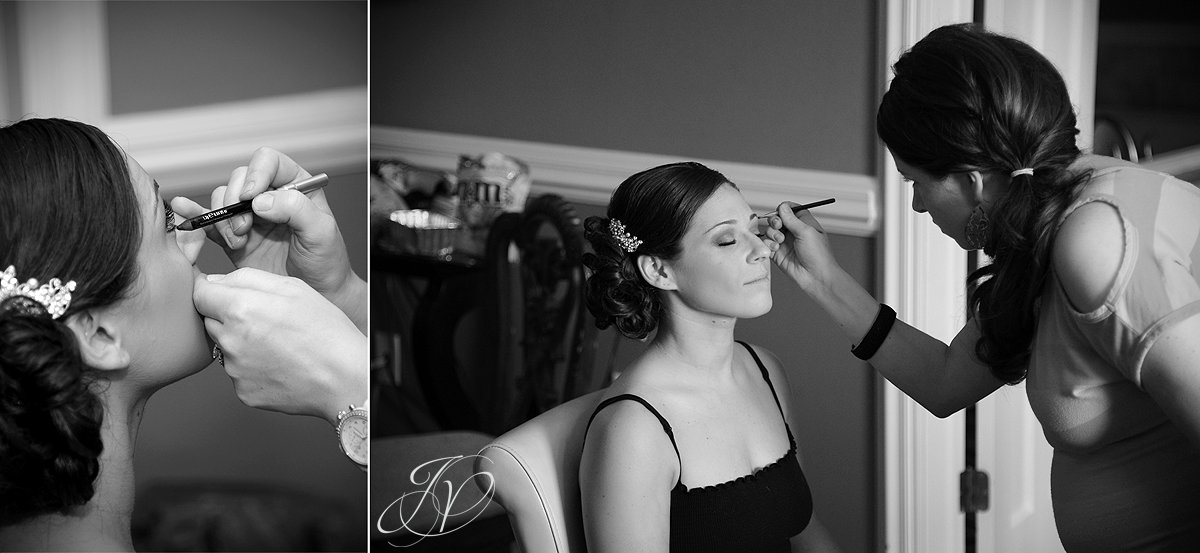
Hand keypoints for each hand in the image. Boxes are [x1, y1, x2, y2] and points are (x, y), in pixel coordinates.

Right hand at [173, 148, 365, 331]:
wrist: (317, 293)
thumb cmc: (326, 261)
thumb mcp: (322, 232)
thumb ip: (296, 210)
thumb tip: (260, 200)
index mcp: (295, 186)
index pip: (269, 161)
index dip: (256, 173)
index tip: (251, 196)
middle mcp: (270, 196)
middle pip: (239, 179)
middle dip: (235, 201)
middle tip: (244, 227)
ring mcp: (250, 216)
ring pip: (223, 198)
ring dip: (223, 218)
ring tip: (238, 241)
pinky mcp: (234, 237)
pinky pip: (210, 221)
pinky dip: (196, 216)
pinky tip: (186, 212)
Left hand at [193, 267, 367, 425]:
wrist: (344, 378)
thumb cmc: (326, 331)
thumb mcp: (293, 287)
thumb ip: (247, 277)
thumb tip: (215, 280)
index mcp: (240, 309)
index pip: (199, 293)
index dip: (213, 291)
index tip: (230, 294)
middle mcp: (230, 340)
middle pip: (210, 320)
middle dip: (228, 316)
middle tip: (265, 320)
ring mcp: (234, 370)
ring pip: (224, 347)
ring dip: (240, 342)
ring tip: (277, 343)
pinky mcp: (242, 392)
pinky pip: (238, 372)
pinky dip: (253, 367)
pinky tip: (279, 363)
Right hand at [762, 202, 841, 292]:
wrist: (816, 277)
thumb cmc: (818, 255)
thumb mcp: (806, 232)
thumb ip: (792, 219)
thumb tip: (782, 207)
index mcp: (804, 223)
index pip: (790, 209)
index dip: (783, 209)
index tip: (781, 211)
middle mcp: (793, 232)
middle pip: (776, 218)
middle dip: (774, 221)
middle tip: (778, 226)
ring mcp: (784, 242)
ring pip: (769, 230)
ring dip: (771, 233)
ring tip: (779, 241)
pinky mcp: (777, 253)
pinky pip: (766, 244)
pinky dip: (768, 244)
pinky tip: (775, 248)